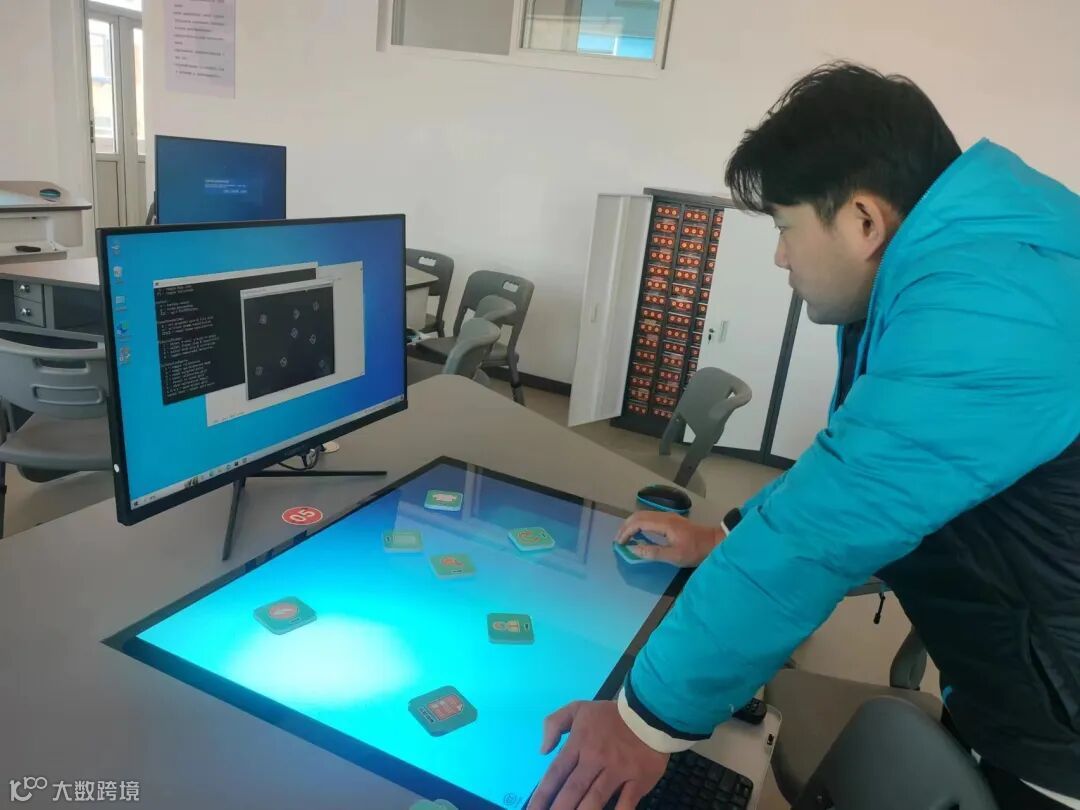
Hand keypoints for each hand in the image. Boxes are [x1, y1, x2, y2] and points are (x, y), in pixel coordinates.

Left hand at [529, 700, 667, 809]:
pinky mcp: (638, 780)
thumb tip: (542, 750)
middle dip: (558, 809)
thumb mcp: (578, 708)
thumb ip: (554, 723)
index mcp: (579, 743)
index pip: (556, 773)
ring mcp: (617, 771)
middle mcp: (595, 759)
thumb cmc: (610, 715)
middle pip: (572, 790)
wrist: (649, 711)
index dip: (541, 794)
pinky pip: (626, 803)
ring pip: (595, 799)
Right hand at [615, 511, 722, 566]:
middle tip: (618, 540)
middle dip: (625, 527)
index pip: (638, 522)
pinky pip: (649, 518)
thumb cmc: (696, 551)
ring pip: (643, 515)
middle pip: (638, 515)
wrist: (715, 542)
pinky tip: (638, 534)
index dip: (626, 532)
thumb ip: (653, 553)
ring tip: (625, 537)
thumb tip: (633, 549)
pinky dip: (639, 524)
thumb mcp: (674, 557)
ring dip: (631, 525)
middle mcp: (664, 516)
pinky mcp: (671, 520)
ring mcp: (668, 516)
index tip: (620, 544)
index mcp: (664, 523)